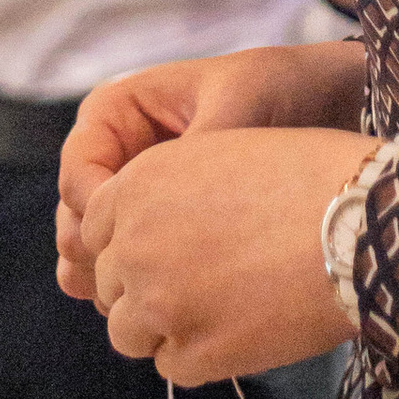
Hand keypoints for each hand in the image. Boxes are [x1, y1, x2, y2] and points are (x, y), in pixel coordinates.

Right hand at [57, 40, 367, 298]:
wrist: (321, 101)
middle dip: (102, 263)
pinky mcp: (158, 230)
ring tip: (159, 304)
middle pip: (76, 227)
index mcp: (114, 113)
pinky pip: (132, 268)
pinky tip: (174, 309)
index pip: (76, 180)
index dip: (98, 219)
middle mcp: (112, 157)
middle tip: (142, 291)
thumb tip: (159, 215)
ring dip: (118, 286)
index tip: (138, 245)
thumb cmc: (278, 89)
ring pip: (99, 257)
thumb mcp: (238, 106)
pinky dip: (143, 292)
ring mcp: (132, 198)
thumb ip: (196, 155)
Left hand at [69, 126, 371, 384]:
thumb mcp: (221, 155)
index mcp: (137, 185)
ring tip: (219, 309)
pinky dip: (199, 355)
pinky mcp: (191, 354)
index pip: (96, 230)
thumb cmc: (308, 176)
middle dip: (145, 285)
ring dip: (162, 326)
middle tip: (199, 282)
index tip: (162, 249)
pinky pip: (172, 366)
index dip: (130, 241)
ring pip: (128, 332)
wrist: (360, 225)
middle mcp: (134, 244)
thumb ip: (169, 193)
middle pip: (110, 283)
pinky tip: (242, 329)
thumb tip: (150, 233)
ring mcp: (158, 304)